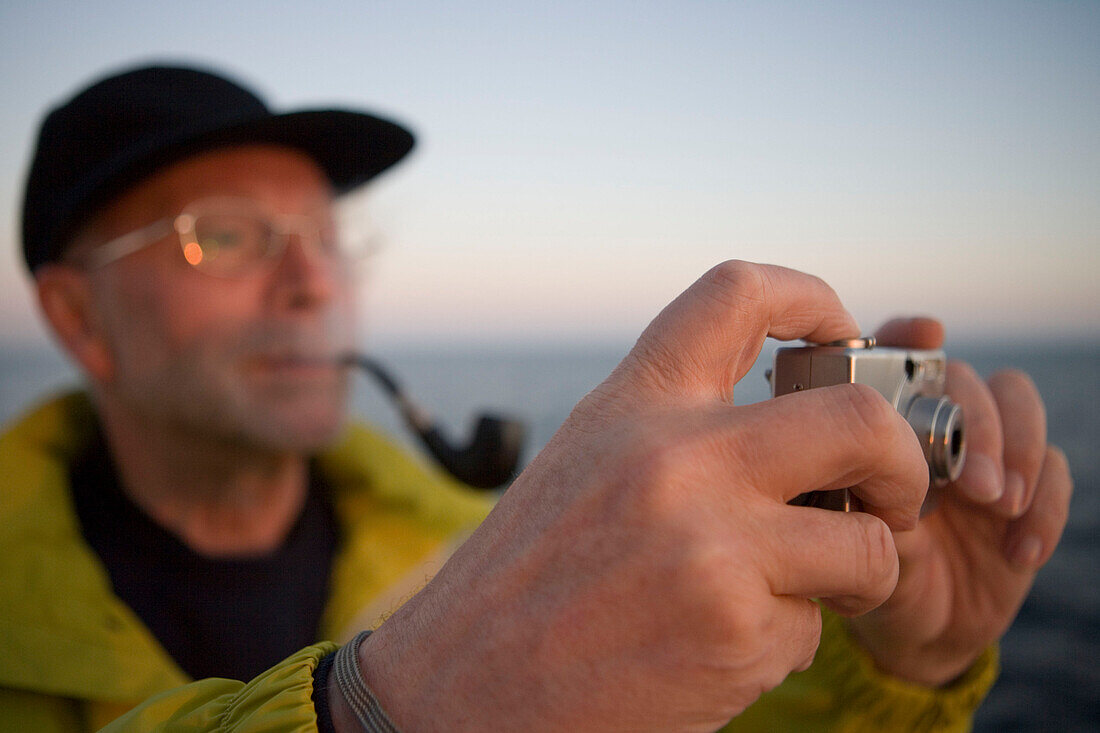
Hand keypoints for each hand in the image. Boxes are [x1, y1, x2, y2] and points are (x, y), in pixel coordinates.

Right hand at [350, 262, 930, 730]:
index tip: (845, 337)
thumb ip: (679, 432)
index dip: (814, 298)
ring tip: (805, 590)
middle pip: (857, 417)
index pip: (739, 293)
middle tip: (890, 493)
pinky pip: (816, 627)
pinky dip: (787, 638)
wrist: (460, 687)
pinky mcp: (736, 633)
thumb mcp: (589, 465)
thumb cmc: (526, 580)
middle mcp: (677, 458)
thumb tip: (799, 431)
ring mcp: (713, 546)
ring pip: (866, 541)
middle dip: (901, 458)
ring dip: (859, 571)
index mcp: (633, 406)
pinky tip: (719, 647)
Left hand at [846, 318, 1073, 686]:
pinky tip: (1019, 553)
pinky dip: (1046, 509)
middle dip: (981, 425)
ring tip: (997, 505)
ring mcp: (988, 453)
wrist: (916, 627)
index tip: (929, 335)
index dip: (913, 336)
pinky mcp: (1029, 491)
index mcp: (889, 424)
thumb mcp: (857, 540)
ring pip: (1022, 407)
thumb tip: (871, 481)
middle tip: (973, 484)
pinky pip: (1056, 474)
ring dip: (1018, 451)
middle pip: (974, 381)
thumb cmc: (869, 571)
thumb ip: (865, 505)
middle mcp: (940, 426)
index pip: (904, 359)